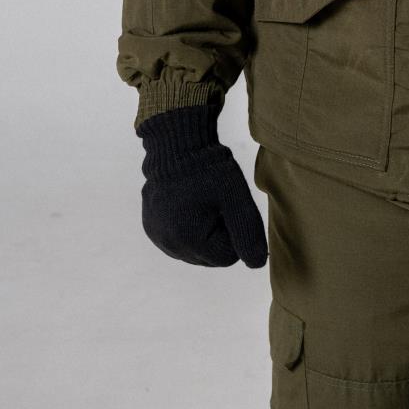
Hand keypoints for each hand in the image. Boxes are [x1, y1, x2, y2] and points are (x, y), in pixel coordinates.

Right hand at [136, 104, 267, 267]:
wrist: (177, 144)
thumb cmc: (210, 169)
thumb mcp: (237, 199)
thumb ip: (248, 234)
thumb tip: (256, 264)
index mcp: (188, 240)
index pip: (228, 257)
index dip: (235, 233)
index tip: (229, 208)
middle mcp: (168, 244)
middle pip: (210, 257)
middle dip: (219, 235)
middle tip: (217, 203)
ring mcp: (157, 236)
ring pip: (195, 251)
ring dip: (204, 233)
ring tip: (202, 202)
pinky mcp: (151, 227)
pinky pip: (179, 240)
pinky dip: (188, 228)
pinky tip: (189, 205)